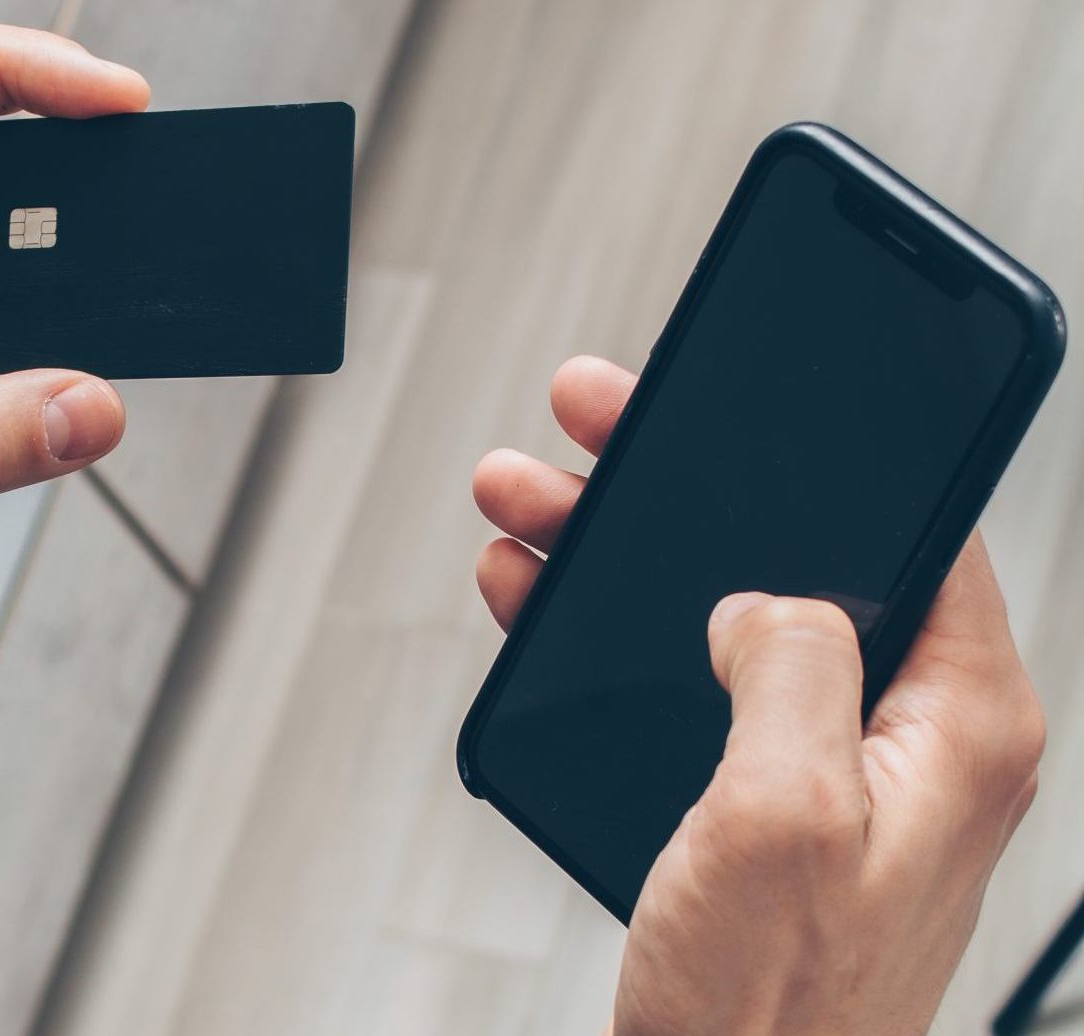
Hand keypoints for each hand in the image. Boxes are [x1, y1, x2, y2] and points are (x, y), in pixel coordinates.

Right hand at [472, 356, 1045, 1035]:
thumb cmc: (768, 1017)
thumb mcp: (781, 814)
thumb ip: (789, 665)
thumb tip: (762, 593)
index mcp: (960, 729)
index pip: (921, 531)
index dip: (833, 448)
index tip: (752, 388)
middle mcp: (912, 745)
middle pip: (800, 559)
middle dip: (684, 490)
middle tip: (594, 428)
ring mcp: (837, 777)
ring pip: (730, 615)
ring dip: (626, 557)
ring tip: (531, 511)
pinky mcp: (767, 809)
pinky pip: (693, 686)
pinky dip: (615, 636)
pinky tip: (543, 604)